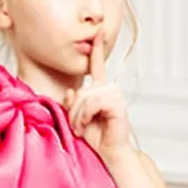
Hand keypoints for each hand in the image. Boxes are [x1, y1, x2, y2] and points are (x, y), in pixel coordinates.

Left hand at [63, 34, 131, 162]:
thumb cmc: (97, 138)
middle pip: (82, 89)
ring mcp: (115, 96)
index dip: (97, 51)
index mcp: (101, 91)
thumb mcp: (78, 118)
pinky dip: (86, 116)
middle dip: (74, 110)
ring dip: (78, 115)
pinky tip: (88, 125)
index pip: (98, 67)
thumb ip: (73, 103)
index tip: (97, 34)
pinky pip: (92, 104)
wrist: (110, 153)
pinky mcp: (117, 104)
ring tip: (81, 127)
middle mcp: (109, 90)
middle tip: (77, 126)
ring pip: (85, 97)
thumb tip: (70, 92)